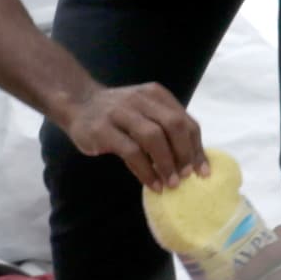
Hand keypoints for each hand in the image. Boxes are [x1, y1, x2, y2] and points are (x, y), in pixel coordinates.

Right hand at [56, 82, 204, 189]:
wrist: (78, 103)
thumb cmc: (117, 114)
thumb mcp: (144, 111)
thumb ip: (165, 127)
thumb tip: (192, 161)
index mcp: (155, 95)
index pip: (185, 120)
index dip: (196, 147)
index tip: (203, 170)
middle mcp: (140, 100)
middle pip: (174, 125)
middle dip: (185, 153)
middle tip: (187, 176)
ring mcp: (120, 113)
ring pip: (153, 136)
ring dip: (167, 163)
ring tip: (171, 183)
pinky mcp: (103, 129)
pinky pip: (131, 151)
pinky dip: (145, 170)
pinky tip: (152, 184)